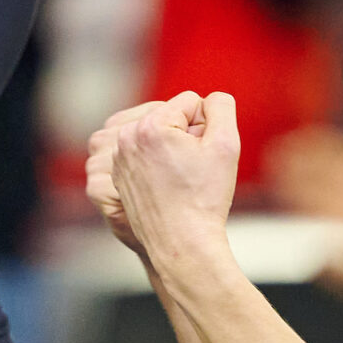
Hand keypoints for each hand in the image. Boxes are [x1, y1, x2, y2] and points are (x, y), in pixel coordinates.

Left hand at [88, 93, 207, 255]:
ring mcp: (117, 158)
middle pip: (168, 117)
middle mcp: (126, 139)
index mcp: (149, 126)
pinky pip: (140, 153)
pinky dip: (155, 162)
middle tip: (193, 168)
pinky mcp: (116, 175)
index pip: (189, 103)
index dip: (206, 127)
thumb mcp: (226, 144)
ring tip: (180, 175)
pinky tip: (167, 183)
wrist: (182, 243)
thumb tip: (209, 99)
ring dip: (169, 147)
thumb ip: (221, 107)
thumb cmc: (205, 198)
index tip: (204, 155)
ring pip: (154, 134)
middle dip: (185, 135)